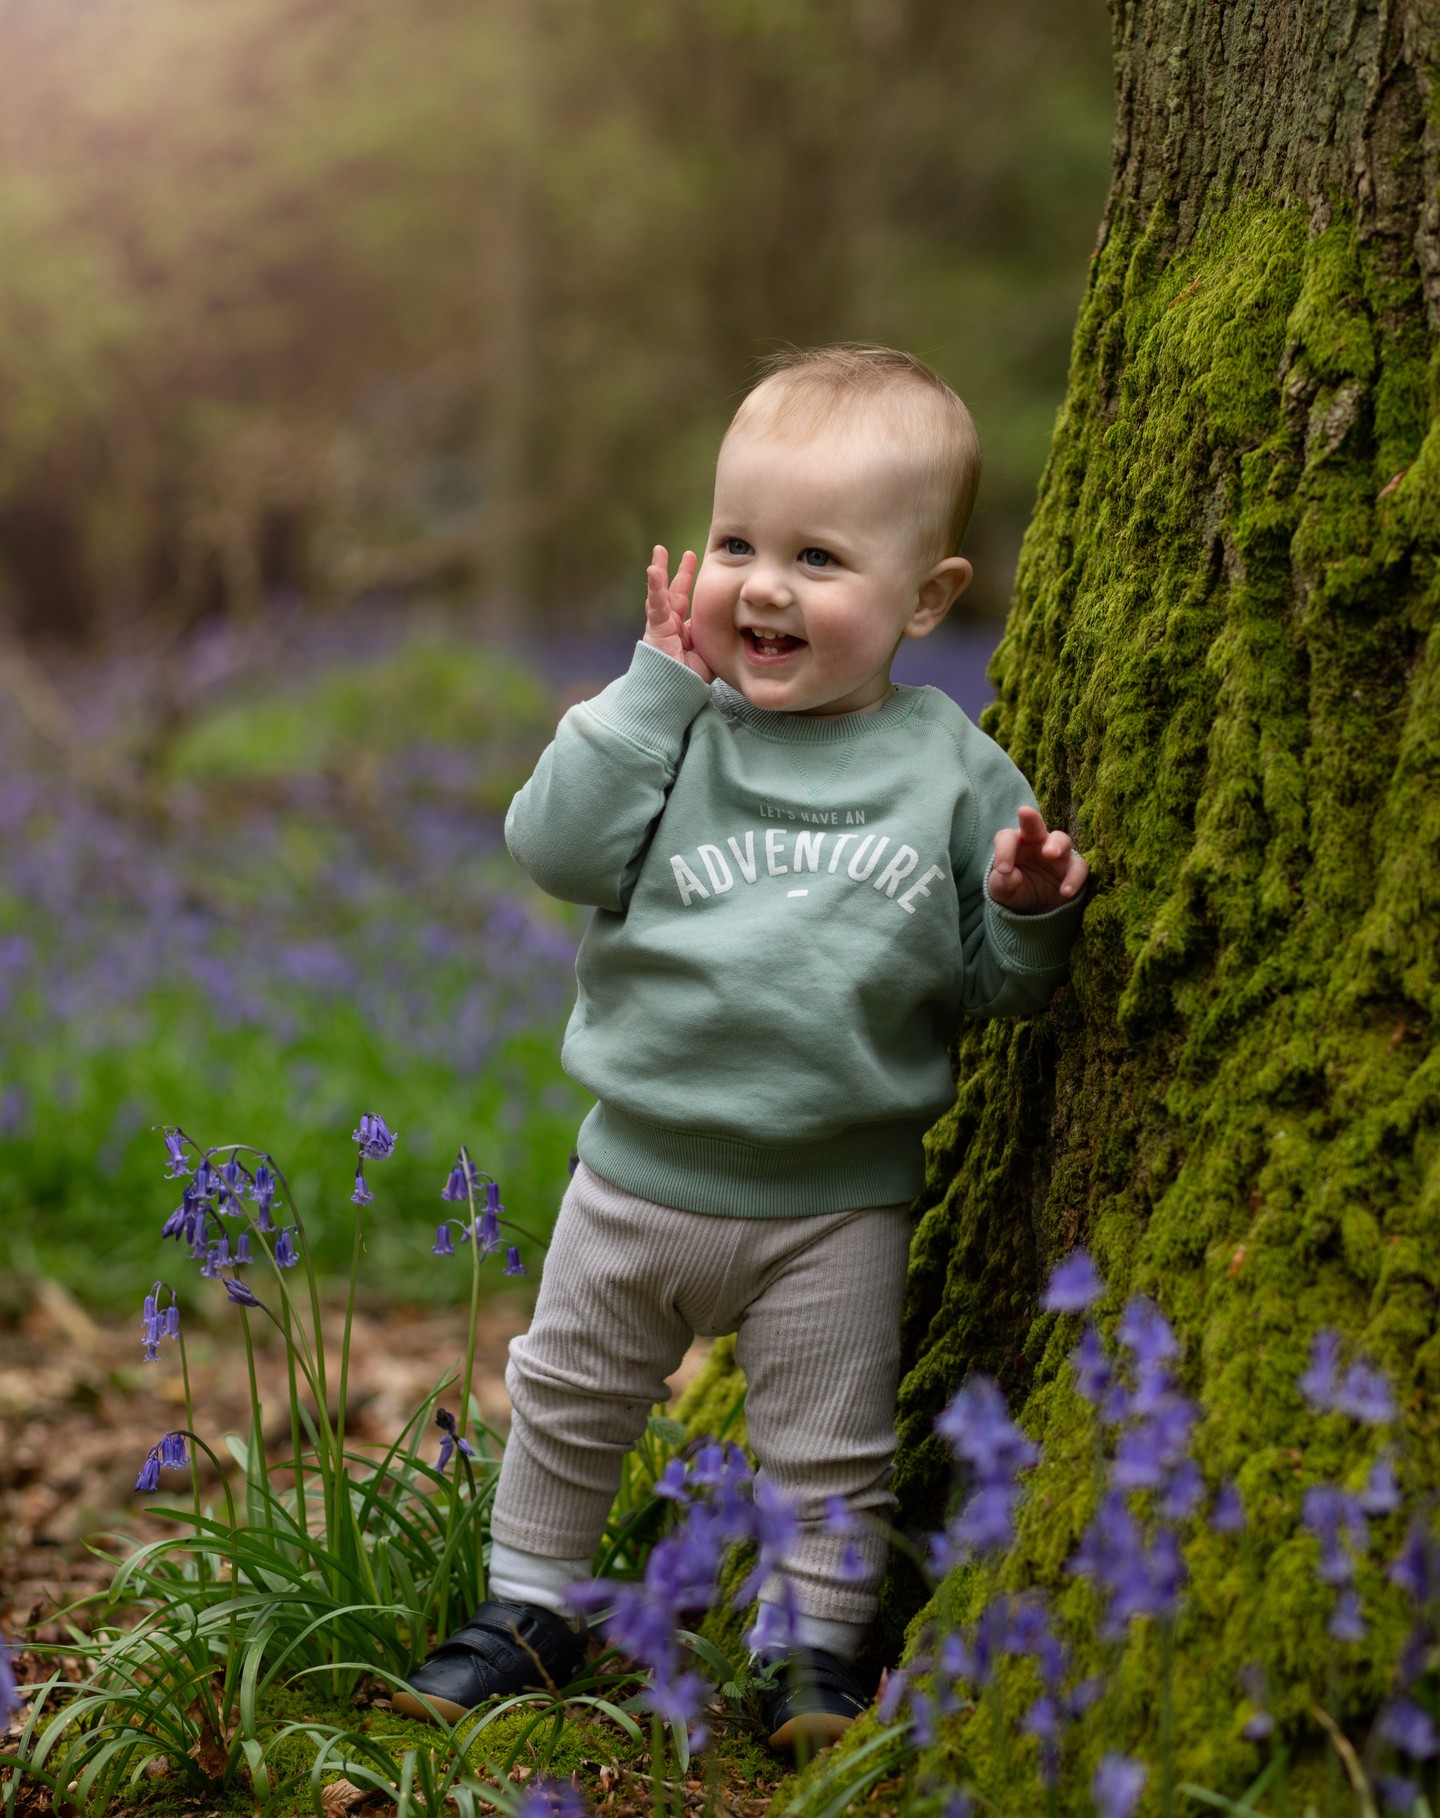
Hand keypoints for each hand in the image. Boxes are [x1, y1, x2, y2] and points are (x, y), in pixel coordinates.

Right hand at [642, 545, 712, 681]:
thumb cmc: (689, 680)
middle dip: (678, 571)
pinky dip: (655, 588)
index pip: (685, 600)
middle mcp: (670, 624)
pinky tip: (653, 571)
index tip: (693, 561)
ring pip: (661, 593)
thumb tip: (738, 629)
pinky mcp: (656, 629)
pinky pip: (656, 605)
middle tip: (682, 552)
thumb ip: (716, 639)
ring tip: (659, 551)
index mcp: (682, 629)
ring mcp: (661, 625)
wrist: (673, 694)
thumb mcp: (709, 654)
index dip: (688, 581)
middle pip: (674, 591)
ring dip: (659, 572)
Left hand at [988, 805, 1088, 913]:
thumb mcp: (1002, 890)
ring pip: (1062, 839)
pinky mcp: (1073, 868)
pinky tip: (1065, 892)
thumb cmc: (1014, 889)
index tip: (1003, 870)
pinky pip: (1079, 867)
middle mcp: (1036, 842)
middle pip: (1035, 824)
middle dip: (1031, 818)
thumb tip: (1010, 875)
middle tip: (1024, 812)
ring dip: (1057, 844)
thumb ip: (1001, 883)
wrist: (1033, 908)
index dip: (1004, 850)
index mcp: (1015, 843)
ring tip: (1050, 853)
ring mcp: (1058, 853)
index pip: (1007, 837)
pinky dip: (1075, 878)